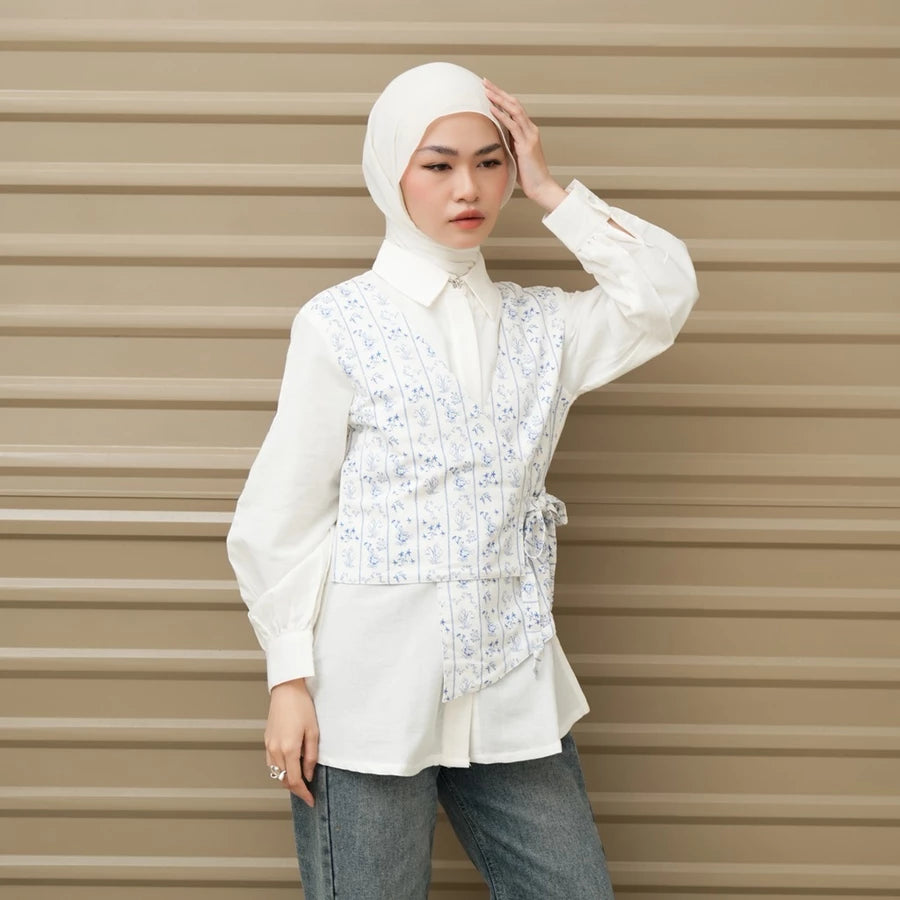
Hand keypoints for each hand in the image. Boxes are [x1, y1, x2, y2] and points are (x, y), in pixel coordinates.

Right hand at [265, 678, 318, 806]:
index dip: (303, 794)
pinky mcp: (266, 741)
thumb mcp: (313, 732)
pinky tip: (290, 767)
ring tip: (301, 780)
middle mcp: (276, 750)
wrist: (287, 690)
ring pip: (276, 773)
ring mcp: (269, 746)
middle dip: (296, 789)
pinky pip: (271, 763)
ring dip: (287, 780)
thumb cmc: (302, 707)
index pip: (295, 781)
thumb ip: (311, 756)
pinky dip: (280, 770)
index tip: (311, 800)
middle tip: (308, 792)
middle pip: (284, 780)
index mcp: (289, 749)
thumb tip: (309, 775)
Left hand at [483, 78, 566, 213]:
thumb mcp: (516, 154)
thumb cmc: (528, 175)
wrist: (541, 187)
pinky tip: (492, 108)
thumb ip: (509, 142)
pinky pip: (513, 126)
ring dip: (499, 99)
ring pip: (514, 110)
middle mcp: (530, 129)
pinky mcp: (526, 145)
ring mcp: (529, 136)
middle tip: (485, 82)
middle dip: (499, 92)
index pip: (514, 108)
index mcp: (527, 131)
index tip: (488, 89)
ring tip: (486, 90)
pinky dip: (502, 116)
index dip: (501, 97)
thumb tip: (497, 135)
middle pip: (514, 103)